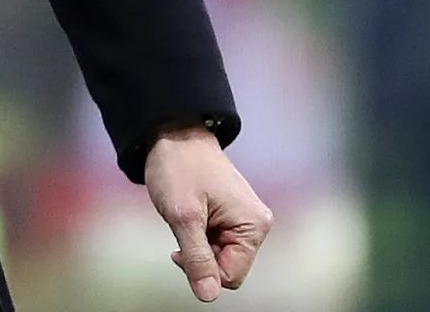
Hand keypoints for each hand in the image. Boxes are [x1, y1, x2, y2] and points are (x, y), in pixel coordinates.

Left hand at [146, 127, 272, 301]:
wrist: (174, 134)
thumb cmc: (179, 168)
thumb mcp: (184, 217)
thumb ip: (197, 258)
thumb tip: (208, 295)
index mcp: (253, 225)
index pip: (230, 276)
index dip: (202, 269)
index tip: (180, 247)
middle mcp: (256, 224)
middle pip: (227, 267)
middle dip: (200, 256)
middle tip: (184, 228)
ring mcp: (245, 219)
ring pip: (219, 256)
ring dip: (198, 245)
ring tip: (187, 216)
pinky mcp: (233, 216)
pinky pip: (216, 242)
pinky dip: (199, 235)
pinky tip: (191, 215)